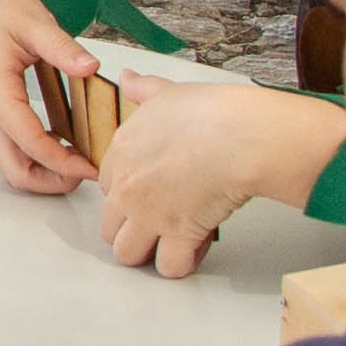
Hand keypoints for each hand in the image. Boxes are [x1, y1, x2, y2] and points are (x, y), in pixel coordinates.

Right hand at [0, 0, 99, 194]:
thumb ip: (63, 48)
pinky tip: (61, 137)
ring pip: (7, 159)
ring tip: (76, 159)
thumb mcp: (33, 20)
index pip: (31, 143)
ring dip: (40, 169)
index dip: (64, 162)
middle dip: (48, 181)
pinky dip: (33, 151)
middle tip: (84, 172)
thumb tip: (91, 68)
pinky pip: (7, 141)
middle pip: (12, 167)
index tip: (93, 165)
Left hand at [92, 79, 345, 279]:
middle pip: (110, 226)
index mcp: (122, 153)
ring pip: (127, 253)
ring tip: (176, 240)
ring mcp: (149, 214)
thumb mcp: (168, 92)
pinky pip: (169, 266)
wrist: (238, 134)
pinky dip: (184, 262)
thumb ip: (144, 89)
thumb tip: (129, 78)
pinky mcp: (177, 235)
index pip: (107, 187)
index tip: (156, 190)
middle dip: (134, 228)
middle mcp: (127, 187)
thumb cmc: (210, 112)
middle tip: (164, 220)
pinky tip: (198, 245)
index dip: (131, 193)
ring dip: (150, 251)